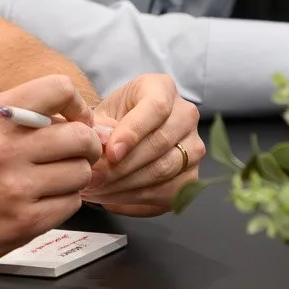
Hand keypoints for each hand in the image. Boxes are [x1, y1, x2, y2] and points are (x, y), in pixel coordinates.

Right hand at [0, 74, 102, 265]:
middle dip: (85, 147)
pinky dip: (63, 203)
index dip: (76, 106)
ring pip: (81, 173)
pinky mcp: (24, 221)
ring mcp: (16, 186)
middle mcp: (6, 146)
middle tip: (73, 156)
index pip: (59, 88)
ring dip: (73, 179)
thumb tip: (85, 123)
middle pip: (81, 136)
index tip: (73, 121)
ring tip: (51, 182)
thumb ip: (27, 118)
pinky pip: (71, 204)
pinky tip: (41, 202)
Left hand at [83, 74, 201, 215]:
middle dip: (123, 166)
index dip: (133, 133)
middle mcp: (186, 115)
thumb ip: (99, 127)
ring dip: (126, 186)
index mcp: (162, 88)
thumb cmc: (112, 117)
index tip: (110, 153)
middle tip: (93, 179)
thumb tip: (101, 146)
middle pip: (160, 143)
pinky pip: (168, 193)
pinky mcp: (192, 175)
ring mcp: (194, 146)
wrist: (127, 131)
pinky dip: (137, 199)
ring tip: (96, 191)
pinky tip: (111, 199)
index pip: (156, 108)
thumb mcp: (101, 113)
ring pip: (164, 171)